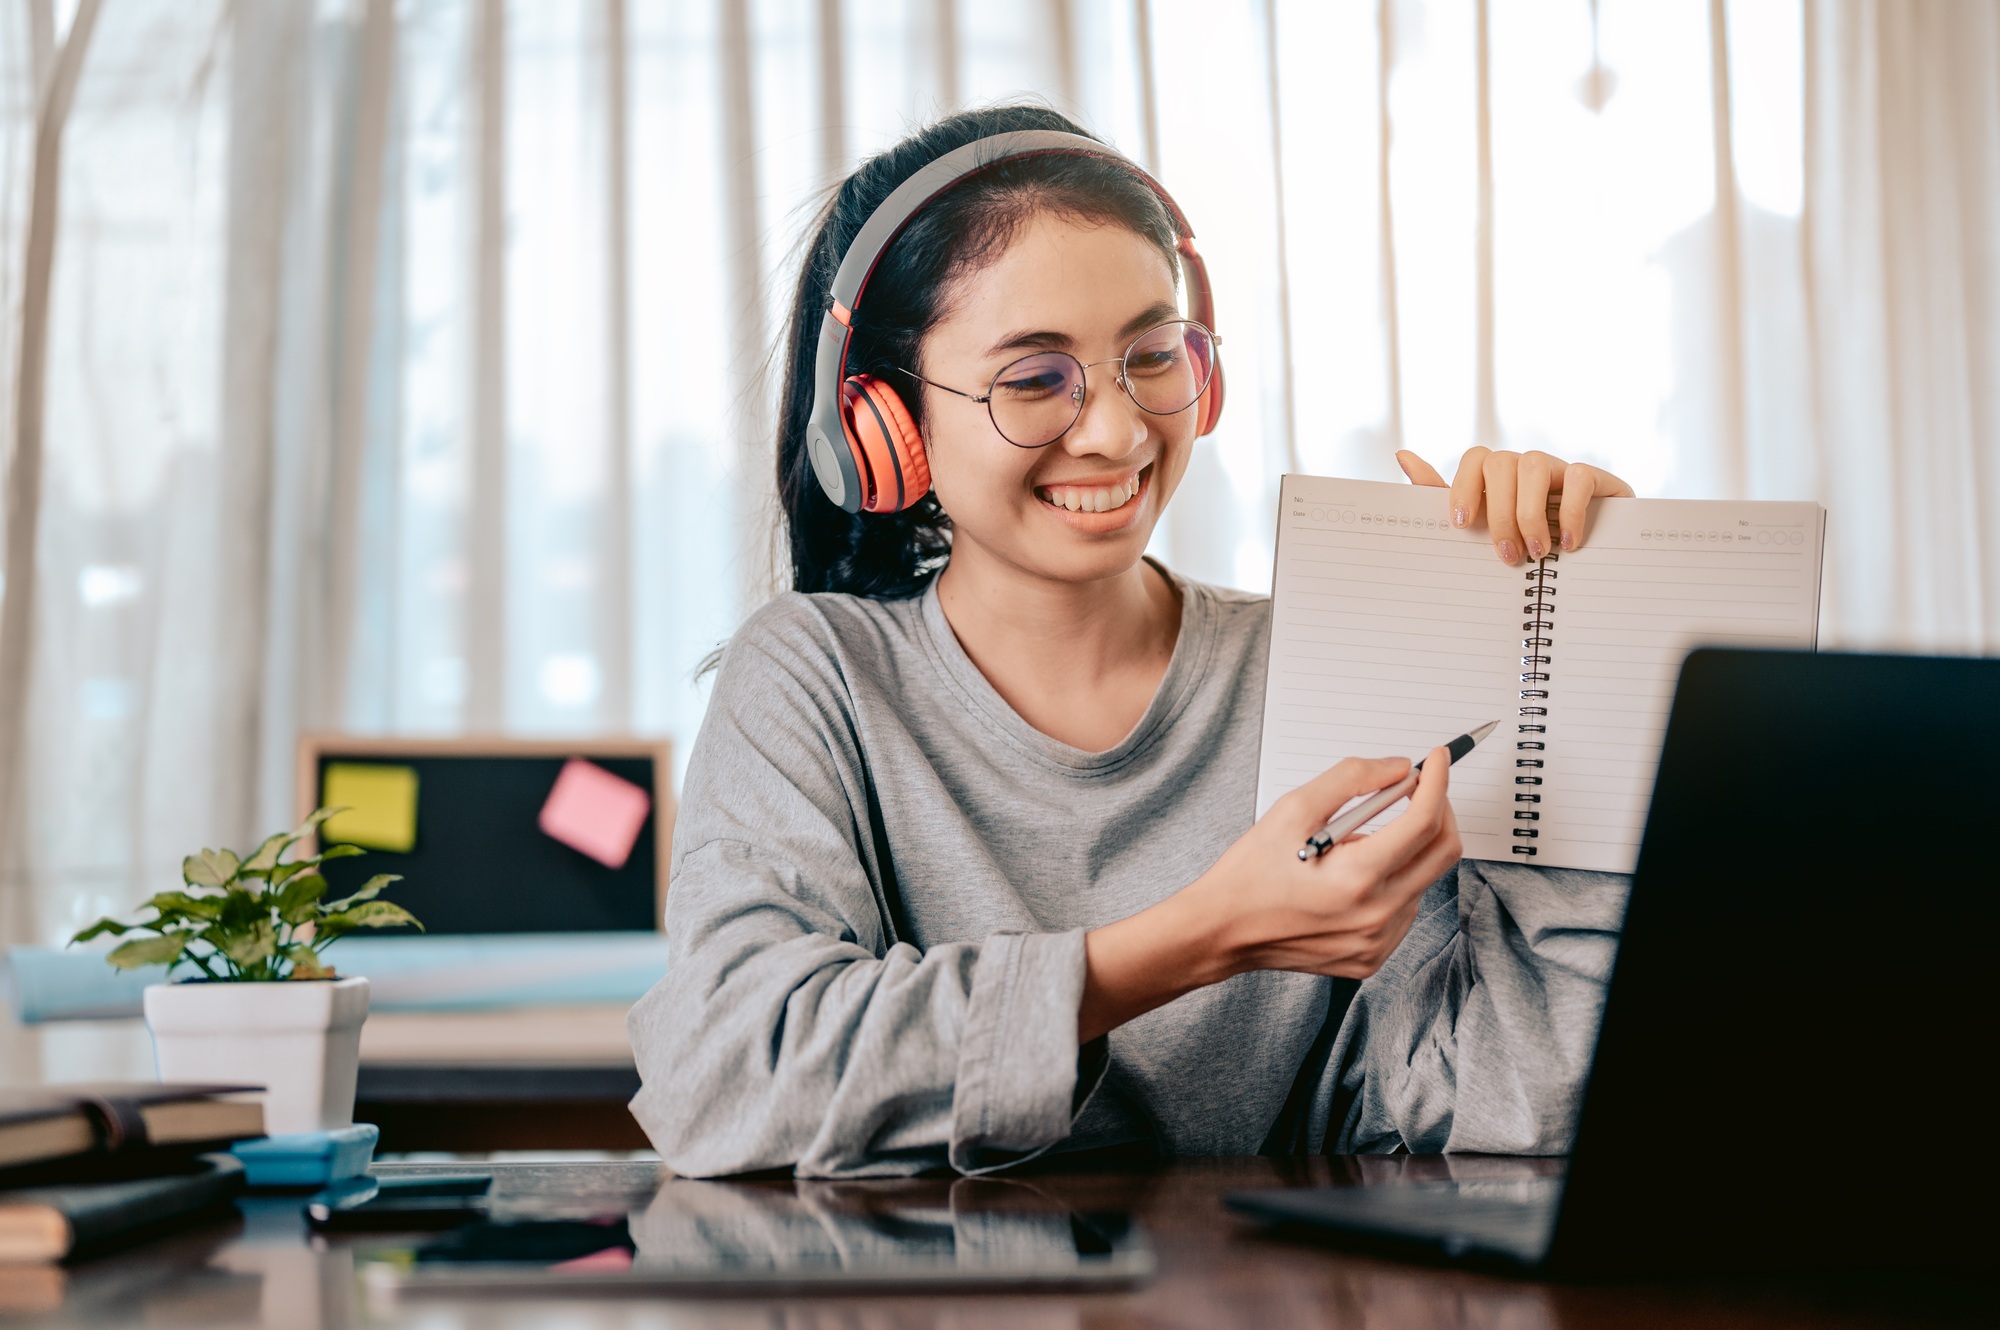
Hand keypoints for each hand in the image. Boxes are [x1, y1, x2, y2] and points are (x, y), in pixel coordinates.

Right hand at [1195, 752, 1461, 977]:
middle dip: (1438, 810)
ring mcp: (1378, 941)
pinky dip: (1393, 884)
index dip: (1437, 782)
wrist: (1223, 931)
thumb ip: (1351, 778)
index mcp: (1357, 876)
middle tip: (1417, 790)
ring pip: (1423, 880)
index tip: (1439, 759)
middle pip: (1443, 852)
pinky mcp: (1373, 956)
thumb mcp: (1293, 808)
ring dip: (1407, 850)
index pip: (1424, 821)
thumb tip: (1399, 768)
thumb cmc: (1251, 870)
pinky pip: (1405, 909)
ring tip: (1355, 848)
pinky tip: (1353, 881)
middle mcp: (1376, 914)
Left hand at [1396, 448, 1633, 563]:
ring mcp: (1560, 469)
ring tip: (1539, 552)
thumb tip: (1402, 454)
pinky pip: (1578, 475)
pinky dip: (1571, 511)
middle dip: (1499, 513)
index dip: (1464, 487)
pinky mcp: (1595, 478)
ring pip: (1533, 464)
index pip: (1475, 458)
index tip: (1460, 526)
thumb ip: (1442, 496)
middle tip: (1508, 556)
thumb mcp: (1480, 530)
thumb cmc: (1526, 546)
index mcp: (1498, 478)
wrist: (1590, 565)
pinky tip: (1570, 543)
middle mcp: (1526, 467)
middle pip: (1500, 463)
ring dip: (1530, 513)